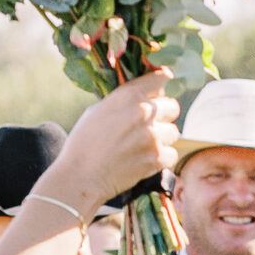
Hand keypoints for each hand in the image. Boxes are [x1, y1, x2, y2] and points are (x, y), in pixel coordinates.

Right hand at [44, 71, 179, 221]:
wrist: (80, 176)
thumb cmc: (83, 142)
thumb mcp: (98, 109)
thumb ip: (123, 101)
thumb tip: (141, 96)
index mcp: (128, 95)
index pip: (161, 79)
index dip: (161, 87)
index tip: (158, 93)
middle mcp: (144, 113)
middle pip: (173, 106)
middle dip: (163, 115)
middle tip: (148, 125)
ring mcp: (153, 136)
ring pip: (173, 132)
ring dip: (162, 138)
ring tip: (143, 145)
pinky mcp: (156, 159)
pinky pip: (172, 154)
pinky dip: (162, 158)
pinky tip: (145, 159)